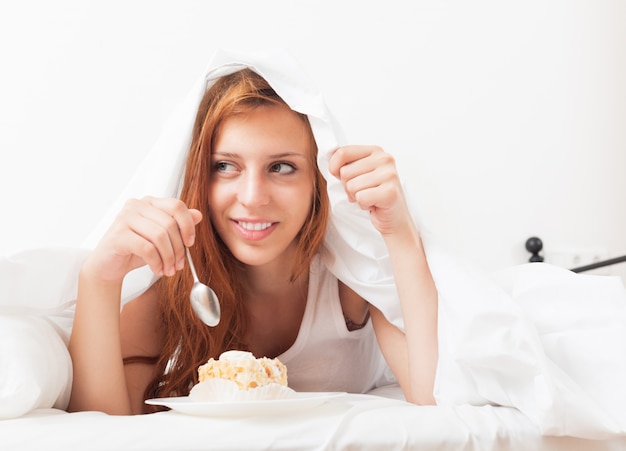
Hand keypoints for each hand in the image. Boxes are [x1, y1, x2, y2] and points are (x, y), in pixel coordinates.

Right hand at [83, 196, 202, 282]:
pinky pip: (147, 248)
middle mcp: (137, 205)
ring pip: (159, 236)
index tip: (190, 243)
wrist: (108, 265)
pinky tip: (157, 270)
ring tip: (168, 270)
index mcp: (150, 203)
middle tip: (179, 265)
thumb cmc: (136, 249)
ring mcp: (125, 218)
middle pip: (170, 224)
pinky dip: (156, 262)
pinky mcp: (118, 235)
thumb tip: (198, 215)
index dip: (188, 225)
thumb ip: (178, 225)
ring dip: (168, 257)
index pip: (177, 205)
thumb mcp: (162, 237)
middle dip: (178, 248)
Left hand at [328, 145, 411, 236]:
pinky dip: (364, 205)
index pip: (342, 152)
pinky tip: (374, 204)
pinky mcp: (390, 192)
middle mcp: (384, 159)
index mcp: (375, 151)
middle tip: (363, 191)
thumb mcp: (359, 174)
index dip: (334, 168)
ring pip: (351, 186)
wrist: (394, 218)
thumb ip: (346, 163)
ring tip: (370, 197)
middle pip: (345, 172)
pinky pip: (361, 198)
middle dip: (349, 187)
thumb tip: (328, 156)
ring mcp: (389, 175)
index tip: (343, 178)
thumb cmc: (374, 195)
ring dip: (357, 197)